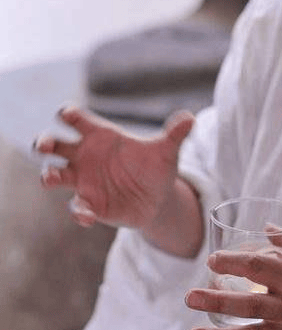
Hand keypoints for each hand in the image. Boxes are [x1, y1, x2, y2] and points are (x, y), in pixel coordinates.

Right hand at [34, 106, 193, 228]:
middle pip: (53, 144)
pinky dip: (79, 211)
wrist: (158, 198)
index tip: (66, 114)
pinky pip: (76, 207)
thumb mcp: (167, 151)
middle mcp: (85, 156)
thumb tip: (190, 118)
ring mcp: (83, 180)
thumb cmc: (156, 167)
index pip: (77, 120)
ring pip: (54, 174)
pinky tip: (87, 215)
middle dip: (43, 141)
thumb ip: (175, 134)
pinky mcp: (88, 204)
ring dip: (49, 175)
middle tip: (44, 145)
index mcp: (100, 135)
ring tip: (51, 178)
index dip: (68, 114)